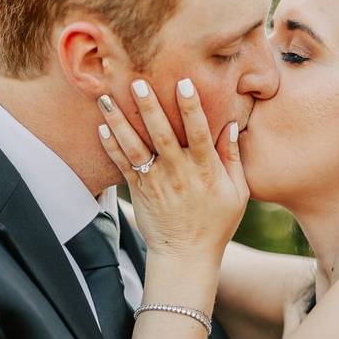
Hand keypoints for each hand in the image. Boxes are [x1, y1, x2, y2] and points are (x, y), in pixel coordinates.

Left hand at [97, 78, 248, 266]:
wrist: (185, 256)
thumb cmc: (216, 223)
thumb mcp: (237, 193)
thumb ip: (233, 158)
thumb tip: (232, 124)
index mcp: (205, 170)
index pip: (198, 133)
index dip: (191, 107)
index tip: (184, 82)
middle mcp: (178, 173)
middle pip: (161, 134)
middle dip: (149, 107)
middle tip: (137, 82)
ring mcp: (155, 182)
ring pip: (135, 147)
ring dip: (120, 122)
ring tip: (107, 99)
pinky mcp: (139, 191)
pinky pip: (122, 166)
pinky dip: (111, 147)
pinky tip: (101, 128)